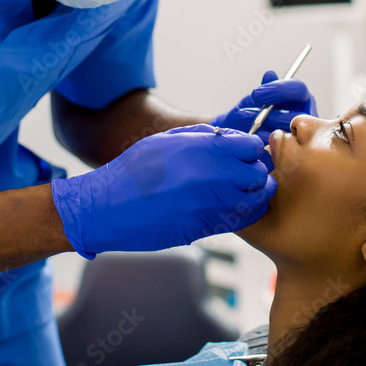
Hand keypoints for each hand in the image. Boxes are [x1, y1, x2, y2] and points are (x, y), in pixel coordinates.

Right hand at [51, 124, 276, 258]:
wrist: (107, 207)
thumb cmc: (134, 170)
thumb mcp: (166, 141)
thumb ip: (201, 137)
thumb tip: (229, 137)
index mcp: (199, 148)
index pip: (251, 146)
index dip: (251, 150)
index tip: (244, 155)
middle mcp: (208, 175)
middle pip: (258, 174)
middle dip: (256, 173)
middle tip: (246, 175)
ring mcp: (207, 205)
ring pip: (254, 201)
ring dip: (253, 196)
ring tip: (242, 192)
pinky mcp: (202, 229)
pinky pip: (239, 222)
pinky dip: (243, 215)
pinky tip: (232, 209)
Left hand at [212, 71, 317, 149]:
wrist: (240, 139)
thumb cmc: (250, 116)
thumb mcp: (255, 101)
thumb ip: (265, 89)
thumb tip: (270, 75)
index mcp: (298, 98)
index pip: (297, 89)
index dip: (278, 89)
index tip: (256, 94)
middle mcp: (304, 116)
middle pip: (296, 113)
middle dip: (270, 114)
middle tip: (249, 115)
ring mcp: (301, 136)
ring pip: (288, 133)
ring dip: (265, 130)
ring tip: (248, 130)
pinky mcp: (294, 154)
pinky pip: (282, 151)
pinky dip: (265, 146)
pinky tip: (254, 143)